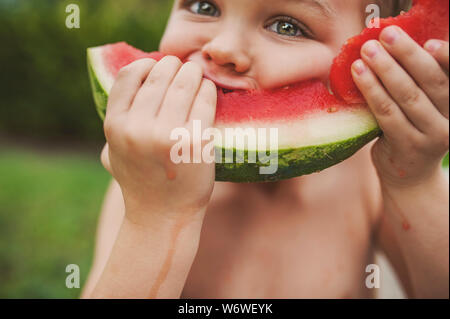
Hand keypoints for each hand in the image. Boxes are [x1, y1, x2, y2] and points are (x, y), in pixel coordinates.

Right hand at [101, 56, 216, 223]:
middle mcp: (138, 128)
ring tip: (198, 76)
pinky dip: (208, 91)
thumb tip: (131, 82)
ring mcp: (167, 135)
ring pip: (185, 83)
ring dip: (194, 74)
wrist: (163, 215)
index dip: (147, 65)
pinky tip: (209, 91)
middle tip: (185, 69)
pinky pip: (205, 101)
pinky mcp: (195, 142)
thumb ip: (117, 119)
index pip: (130, 75)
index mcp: (115, 126)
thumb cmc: (141, 180)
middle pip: (160, 75)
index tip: (158, 67)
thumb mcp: (115, 150)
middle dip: (176, 66)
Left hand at [351, 26, 448, 186]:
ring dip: (384, 70)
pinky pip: (387, 114)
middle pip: (431, 80)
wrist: (409, 178)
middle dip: (407, 54)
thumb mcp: (423, 108)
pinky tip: (358, 75)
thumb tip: (389, 48)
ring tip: (366, 52)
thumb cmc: (412, 132)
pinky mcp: (408, 147)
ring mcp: (432, 135)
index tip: (428, 42)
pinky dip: (372, 92)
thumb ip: (416, 84)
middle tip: (385, 36)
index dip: (446, 57)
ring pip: (407, 96)